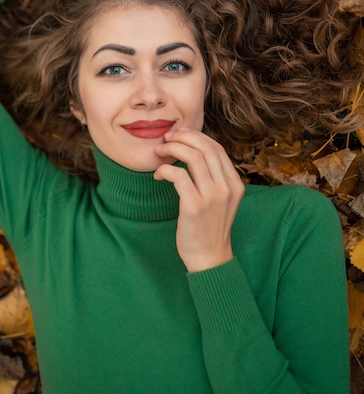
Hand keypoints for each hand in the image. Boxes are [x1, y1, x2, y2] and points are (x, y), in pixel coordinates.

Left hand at [154, 130, 244, 272]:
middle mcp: (227, 188)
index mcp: (235, 184)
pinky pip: (178, 176)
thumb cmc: (209, 227)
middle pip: (206, 148)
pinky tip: (158, 175)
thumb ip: (214, 178)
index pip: (217, 148)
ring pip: (192, 157)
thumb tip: (193, 152)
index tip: (180, 135)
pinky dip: (165, 170)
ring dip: (172, 149)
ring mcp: (212, 197)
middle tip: (167, 139)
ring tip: (159, 152)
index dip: (196, 136)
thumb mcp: (221, 200)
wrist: (209, 258)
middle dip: (183, 137)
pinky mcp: (195, 206)